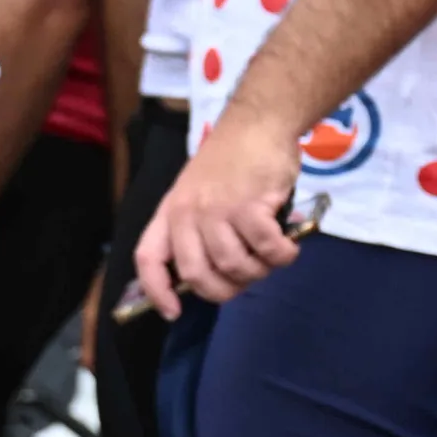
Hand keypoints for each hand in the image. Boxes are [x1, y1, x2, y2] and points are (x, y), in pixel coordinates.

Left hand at [130, 116, 303, 316]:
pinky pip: (266, 248)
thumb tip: (219, 274)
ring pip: (233, 265)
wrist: (257, 123)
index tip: (173, 312)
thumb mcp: (198, 193)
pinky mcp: (248, 206)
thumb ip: (198, 229)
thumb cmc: (231, 161)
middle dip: (224, 289)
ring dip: (258, 270)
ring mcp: (215, 210)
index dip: (157, 291)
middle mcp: (186, 214)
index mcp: (169, 213)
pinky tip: (287, 247)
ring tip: (270, 256)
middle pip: (196, 274)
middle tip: (246, 277)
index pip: (149, 259)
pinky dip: (281, 255)